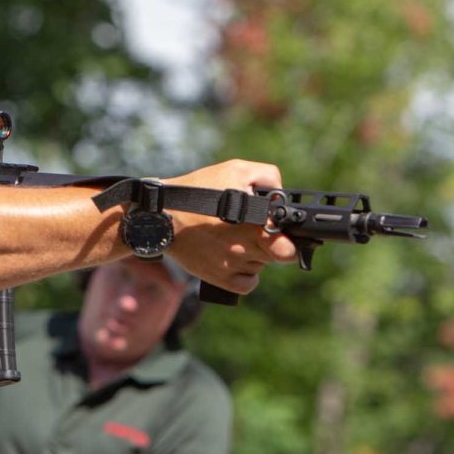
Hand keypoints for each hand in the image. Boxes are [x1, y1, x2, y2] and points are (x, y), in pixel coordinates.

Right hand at [165, 159, 297, 293]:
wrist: (161, 216)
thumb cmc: (198, 190)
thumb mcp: (234, 169)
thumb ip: (267, 176)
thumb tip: (280, 196)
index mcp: (257, 223)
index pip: (291, 243)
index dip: (291, 237)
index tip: (280, 230)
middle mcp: (248, 247)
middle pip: (280, 254)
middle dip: (272, 242)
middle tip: (255, 231)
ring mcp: (235, 264)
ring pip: (262, 266)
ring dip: (256, 255)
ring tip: (233, 239)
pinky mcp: (221, 278)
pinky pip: (248, 284)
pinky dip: (246, 276)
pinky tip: (234, 259)